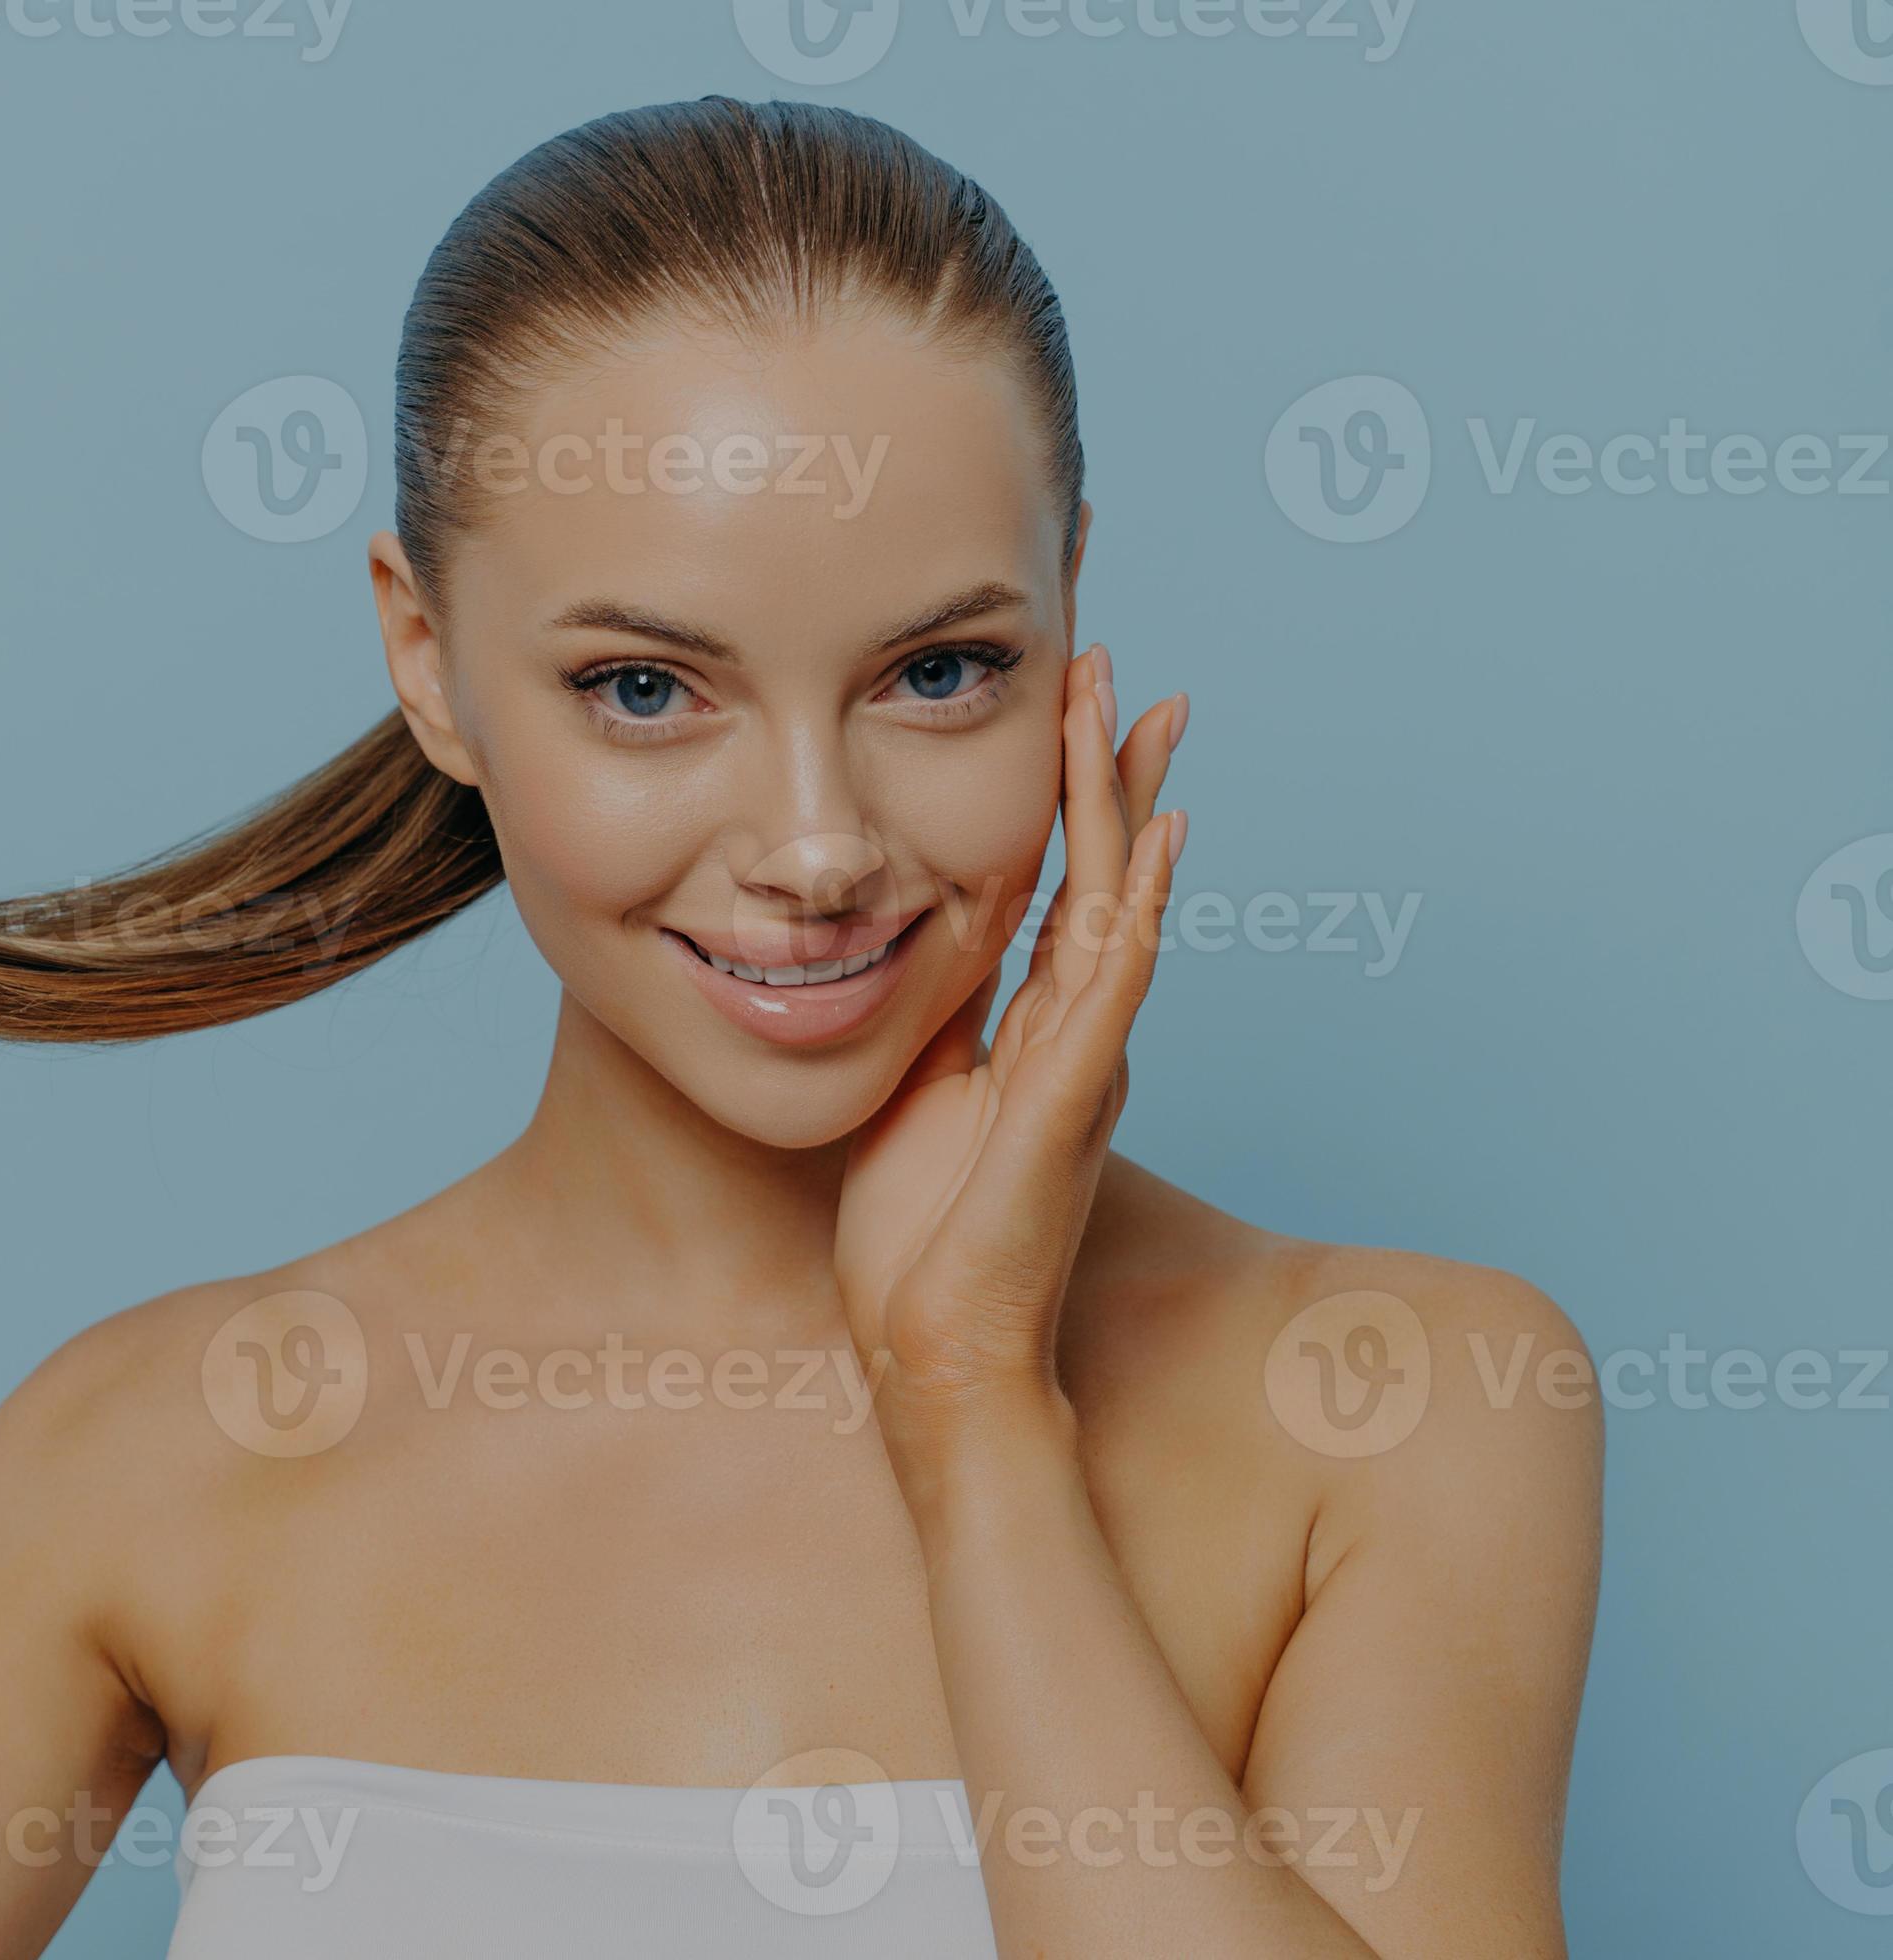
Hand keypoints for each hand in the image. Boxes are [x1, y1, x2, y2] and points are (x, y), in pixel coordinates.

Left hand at [833, 647, 1186, 1424]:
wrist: (935, 1349)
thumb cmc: (918, 1240)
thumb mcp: (913, 1094)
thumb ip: (936, 1024)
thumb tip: (918, 957)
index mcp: (1032, 1032)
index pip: (1058, 891)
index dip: (1067, 803)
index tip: (1074, 711)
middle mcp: (1073, 1034)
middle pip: (1104, 875)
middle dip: (1112, 770)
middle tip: (1129, 670)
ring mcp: (1081, 1059)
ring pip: (1119, 902)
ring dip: (1129, 803)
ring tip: (1149, 708)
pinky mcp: (1068, 1096)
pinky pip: (1111, 982)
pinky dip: (1137, 904)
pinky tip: (1160, 836)